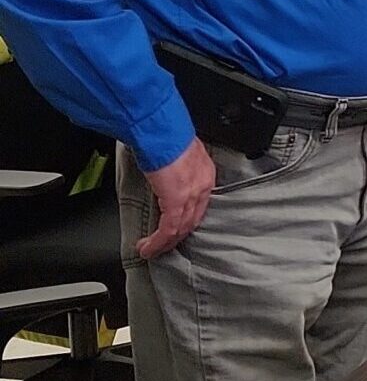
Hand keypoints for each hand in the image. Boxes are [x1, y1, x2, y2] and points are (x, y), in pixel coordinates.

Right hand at [136, 139, 215, 258]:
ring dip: (164, 243)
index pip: (199, 205)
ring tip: (150, 251)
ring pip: (181, 228)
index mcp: (205, 173)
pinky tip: (147, 248)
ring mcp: (192, 194)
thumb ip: (175, 168)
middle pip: (192, 220)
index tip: (174, 231)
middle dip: (176, 237)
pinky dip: (157, 242)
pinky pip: (169, 229)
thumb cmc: (164, 135)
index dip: (186, 221)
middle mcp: (203, 185)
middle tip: (161, 247)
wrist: (160, 129)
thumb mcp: (177, 154)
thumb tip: (164, 175)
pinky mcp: (177, 200)